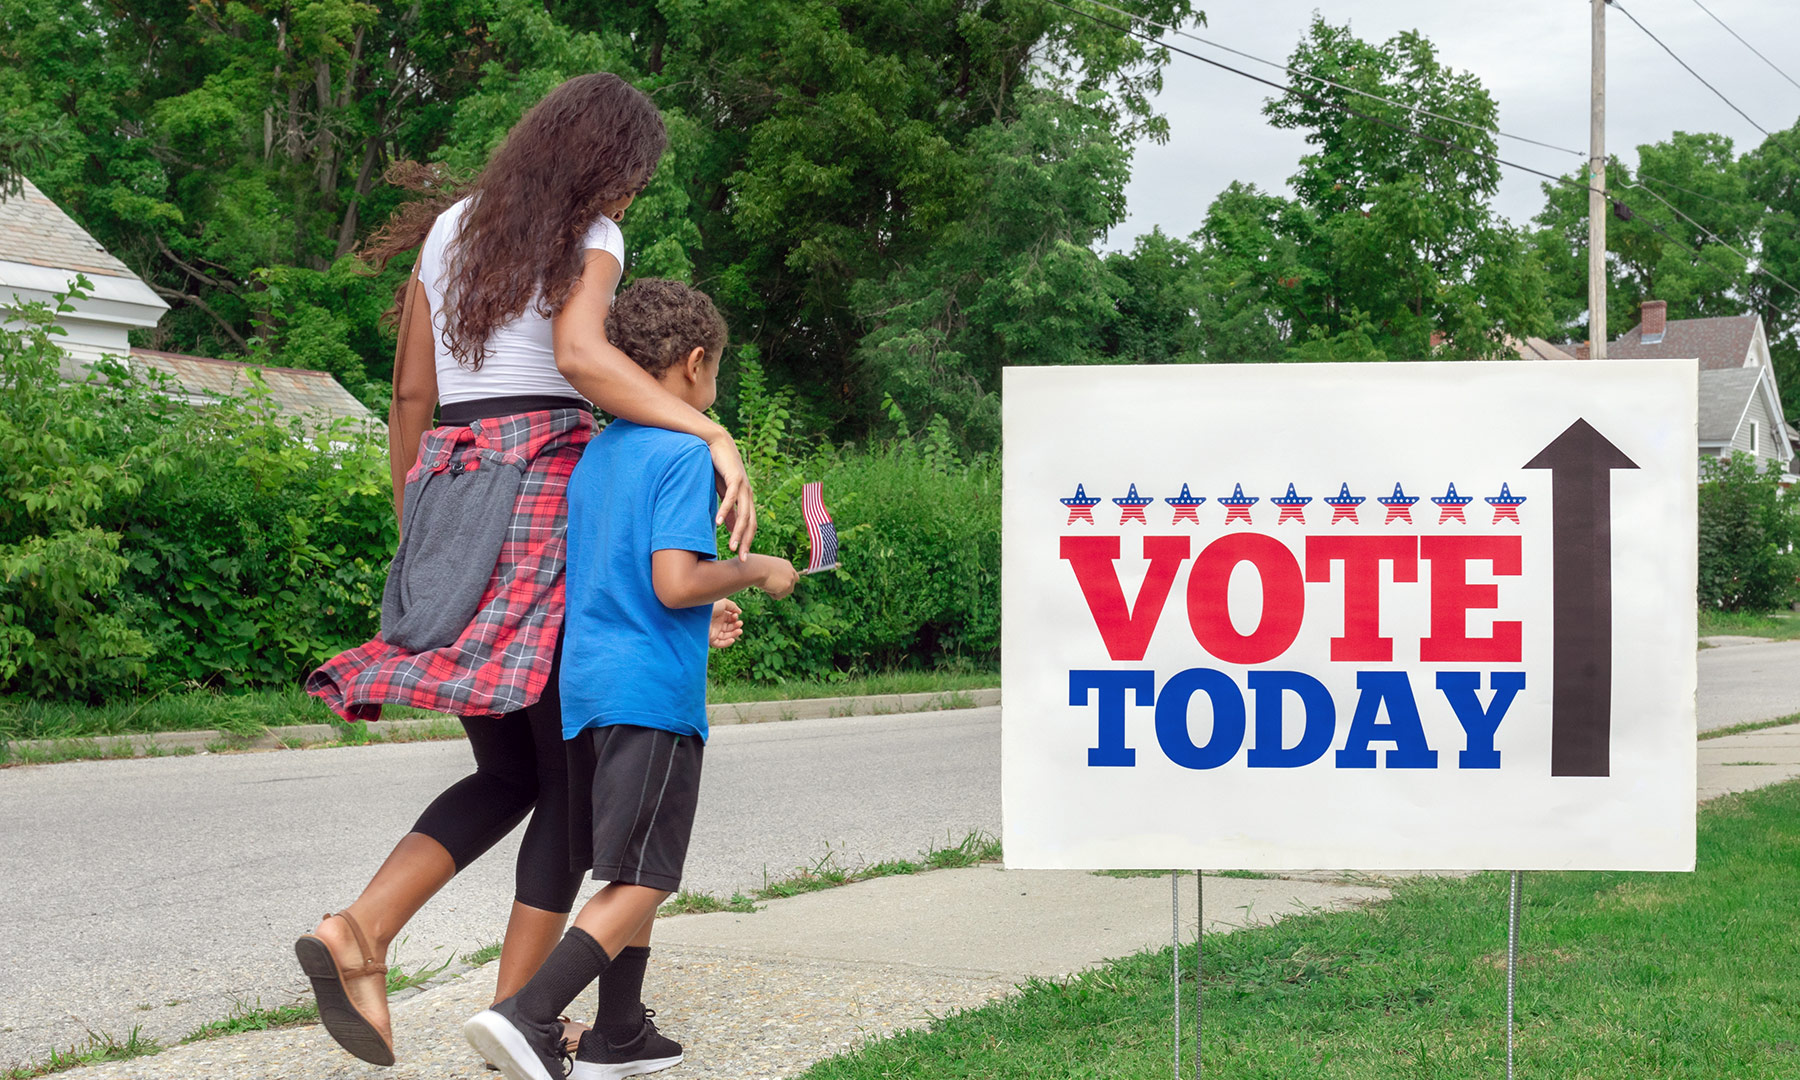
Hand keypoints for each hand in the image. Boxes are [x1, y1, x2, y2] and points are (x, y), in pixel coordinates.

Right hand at [707, 433, 756, 559]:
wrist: (718, 444)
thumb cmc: (721, 469)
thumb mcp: (723, 493)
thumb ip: (728, 510)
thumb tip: (729, 529)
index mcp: (746, 500)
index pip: (750, 525)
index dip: (747, 541)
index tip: (742, 559)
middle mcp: (748, 494)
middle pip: (750, 523)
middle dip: (746, 542)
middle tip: (741, 559)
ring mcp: (743, 486)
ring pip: (743, 513)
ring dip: (738, 531)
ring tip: (731, 546)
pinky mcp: (734, 477)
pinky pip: (731, 497)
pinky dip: (725, 510)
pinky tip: (719, 523)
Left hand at [709, 599, 743, 647]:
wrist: (697, 612)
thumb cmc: (709, 605)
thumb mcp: (723, 602)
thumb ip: (733, 606)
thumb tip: (739, 612)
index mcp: (719, 614)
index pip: (729, 619)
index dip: (734, 618)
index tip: (735, 615)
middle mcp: (716, 623)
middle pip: (729, 627)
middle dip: (736, 626)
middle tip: (740, 624)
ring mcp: (713, 631)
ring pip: (725, 636)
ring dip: (734, 634)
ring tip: (739, 631)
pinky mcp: (710, 638)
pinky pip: (719, 643)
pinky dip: (726, 643)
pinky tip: (732, 639)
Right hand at [758, 556, 798, 600]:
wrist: (757, 568)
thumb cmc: (757, 568)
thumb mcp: (767, 570)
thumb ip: (775, 576)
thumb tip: (773, 585)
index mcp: (786, 565)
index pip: (794, 577)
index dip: (787, 583)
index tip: (780, 586)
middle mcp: (791, 572)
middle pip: (790, 588)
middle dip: (781, 590)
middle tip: (770, 586)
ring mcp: (790, 579)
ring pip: (784, 593)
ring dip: (774, 592)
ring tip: (767, 584)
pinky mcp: (787, 586)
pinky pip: (778, 596)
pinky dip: (771, 594)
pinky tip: (767, 586)